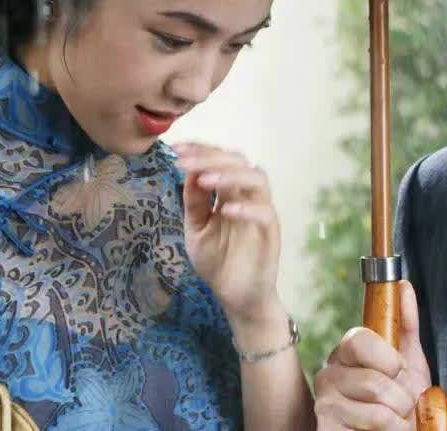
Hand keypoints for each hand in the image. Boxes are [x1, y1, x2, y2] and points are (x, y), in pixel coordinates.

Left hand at [174, 142, 284, 331]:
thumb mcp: (196, 229)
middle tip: (184, 160)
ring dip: (231, 175)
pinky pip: (265, 214)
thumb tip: (188, 170)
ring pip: (257, 180)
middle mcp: (248, 198)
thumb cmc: (219, 262)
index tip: (176, 148)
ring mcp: (261, 214)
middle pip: (239, 162)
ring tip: (206, 179)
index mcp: (231, 193)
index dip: (201, 150)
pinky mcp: (271, 235)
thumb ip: (194, 202)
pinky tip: (225, 210)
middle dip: (211, 157)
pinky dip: (247, 208)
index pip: (221, 160)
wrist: (236, 299)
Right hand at [314, 281, 431, 429]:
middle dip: (401, 396)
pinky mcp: (325, 427)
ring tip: (394, 421)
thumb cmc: (401, 404)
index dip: (389, 359)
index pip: (359, 340)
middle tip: (401, 403)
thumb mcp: (410, 362)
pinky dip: (390, 430)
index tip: (399, 371)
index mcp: (347, 353)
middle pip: (373, 379)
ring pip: (376, 406)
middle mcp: (330, 374)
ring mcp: (324, 403)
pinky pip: (370, 423)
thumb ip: (405, 324)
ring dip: (399, 418)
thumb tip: (403, 285)